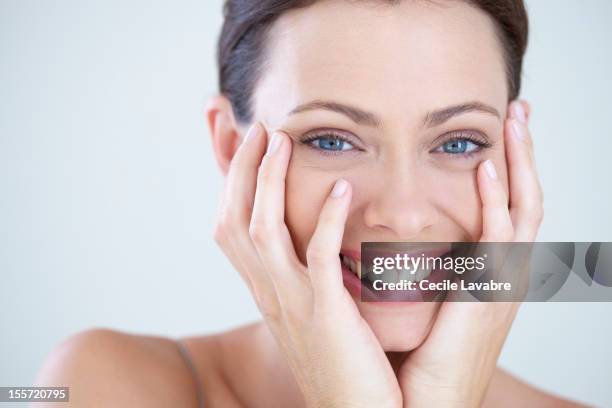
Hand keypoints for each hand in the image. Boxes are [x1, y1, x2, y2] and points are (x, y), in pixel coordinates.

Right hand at [213, 123, 401, 407]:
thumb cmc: (338, 361)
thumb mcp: (307, 311)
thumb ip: (301, 275)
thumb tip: (305, 241)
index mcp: (264, 290)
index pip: (230, 227)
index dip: (232, 183)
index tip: (249, 145)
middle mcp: (267, 293)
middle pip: (235, 219)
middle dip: (243, 170)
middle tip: (262, 129)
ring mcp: (293, 302)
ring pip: (264, 230)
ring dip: (271, 181)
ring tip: (286, 141)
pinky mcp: (326, 313)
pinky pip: (320, 257)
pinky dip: (328, 219)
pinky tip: (343, 189)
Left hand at [398, 100, 542, 406]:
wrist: (425, 401)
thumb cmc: (421, 352)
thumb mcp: (432, 301)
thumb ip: (431, 264)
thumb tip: (402, 235)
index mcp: (491, 271)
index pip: (508, 206)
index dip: (509, 167)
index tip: (497, 132)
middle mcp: (506, 272)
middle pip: (526, 198)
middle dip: (524, 153)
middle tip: (518, 109)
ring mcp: (503, 282)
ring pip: (524, 208)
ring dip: (520, 162)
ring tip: (514, 119)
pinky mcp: (488, 294)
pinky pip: (500, 238)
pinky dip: (498, 201)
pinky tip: (487, 168)